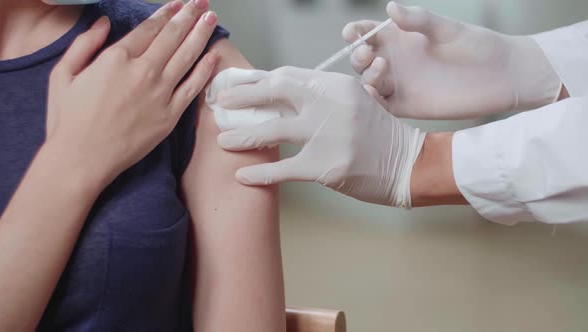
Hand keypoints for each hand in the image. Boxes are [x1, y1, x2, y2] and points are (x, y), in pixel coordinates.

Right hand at [46, 0, 218, 186]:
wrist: (82, 159)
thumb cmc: (68, 119)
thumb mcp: (63, 74)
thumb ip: (84, 44)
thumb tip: (103, 21)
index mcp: (116, 58)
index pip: (149, 28)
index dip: (166, 13)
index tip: (178, 4)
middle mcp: (143, 72)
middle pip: (173, 37)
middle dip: (189, 16)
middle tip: (201, 3)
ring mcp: (160, 94)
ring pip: (187, 57)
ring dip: (201, 34)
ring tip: (212, 18)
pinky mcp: (170, 116)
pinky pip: (192, 88)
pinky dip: (205, 70)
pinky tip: (213, 55)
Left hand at [216, 67, 425, 206]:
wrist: (407, 164)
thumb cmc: (376, 134)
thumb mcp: (352, 102)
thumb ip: (318, 96)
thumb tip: (274, 95)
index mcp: (336, 85)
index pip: (287, 75)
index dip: (256, 80)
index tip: (235, 85)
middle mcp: (332, 104)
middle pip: (276, 92)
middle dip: (242, 97)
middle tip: (220, 104)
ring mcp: (329, 136)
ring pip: (273, 131)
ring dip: (243, 135)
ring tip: (223, 140)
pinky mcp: (328, 167)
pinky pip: (284, 169)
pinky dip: (260, 173)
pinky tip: (242, 175)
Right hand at [342, 2, 560, 118]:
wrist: (500, 76)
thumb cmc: (477, 46)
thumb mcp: (447, 29)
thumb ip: (419, 20)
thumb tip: (391, 7)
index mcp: (399, 37)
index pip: (366, 33)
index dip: (354, 33)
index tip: (352, 33)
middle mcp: (394, 61)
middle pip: (361, 59)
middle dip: (357, 56)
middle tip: (368, 53)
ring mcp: (398, 84)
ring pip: (367, 82)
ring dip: (365, 76)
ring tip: (381, 68)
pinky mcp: (405, 105)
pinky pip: (380, 106)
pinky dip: (372, 101)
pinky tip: (374, 94)